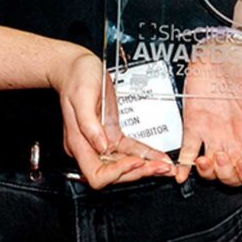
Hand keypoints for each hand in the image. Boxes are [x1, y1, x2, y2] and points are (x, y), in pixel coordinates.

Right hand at [50, 45, 174, 189]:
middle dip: (139, 172)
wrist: (76, 67)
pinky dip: (143, 154)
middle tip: (161, 168)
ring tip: (165, 166)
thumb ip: (88, 124)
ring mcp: (101, 141)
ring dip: (145, 166)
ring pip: (125, 163)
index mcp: (78, 142)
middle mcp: (90, 146)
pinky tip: (156, 156)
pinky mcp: (111, 133)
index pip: (96, 174)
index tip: (136, 162)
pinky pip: (129, 149)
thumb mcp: (81, 96)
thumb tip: (101, 146)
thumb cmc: (76, 77)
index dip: (117, 173)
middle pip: (114, 173)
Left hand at [175, 39, 241, 186]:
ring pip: (211, 169)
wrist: (224, 46)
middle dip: (228, 175)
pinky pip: (187, 152)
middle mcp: (234, 137)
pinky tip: (181, 172)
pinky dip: (182, 167)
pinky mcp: (194, 125)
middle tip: (223, 158)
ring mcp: (213, 133)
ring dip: (209, 173)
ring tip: (206, 160)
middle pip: (232, 174)